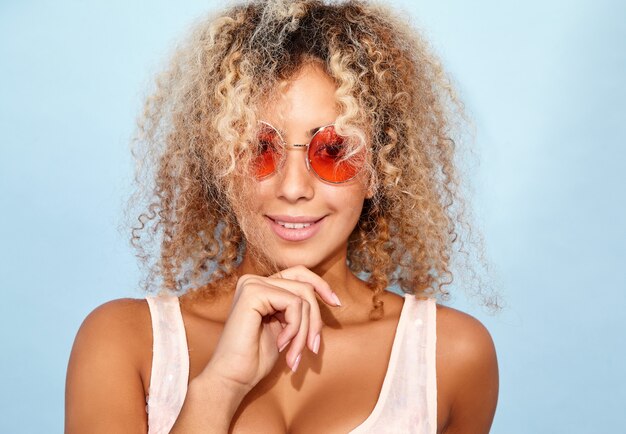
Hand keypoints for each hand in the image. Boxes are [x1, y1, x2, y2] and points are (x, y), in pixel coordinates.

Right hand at [202, 265, 340, 393]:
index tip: (337, 304)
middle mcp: (254, 280)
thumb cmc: (256, 358)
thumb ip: (298, 309)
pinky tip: (281, 344)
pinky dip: (295, 328)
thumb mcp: (285, 328)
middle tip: (313, 348)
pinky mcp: (253, 292)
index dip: (321, 285)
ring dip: (305, 331)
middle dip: (314, 321)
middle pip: (305, 287)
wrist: (233, 378)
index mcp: (261, 286)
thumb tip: (328, 298)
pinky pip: (294, 304)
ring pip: (302, 298)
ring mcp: (252, 284)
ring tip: (294, 354)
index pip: (300, 274)